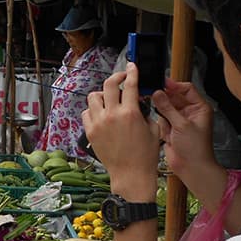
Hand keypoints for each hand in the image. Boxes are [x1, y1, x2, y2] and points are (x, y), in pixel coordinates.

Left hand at [82, 63, 159, 201]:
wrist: (131, 174)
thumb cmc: (145, 154)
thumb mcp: (153, 129)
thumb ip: (146, 111)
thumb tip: (139, 100)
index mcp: (130, 113)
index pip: (130, 84)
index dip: (131, 72)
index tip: (132, 66)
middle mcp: (111, 115)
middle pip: (108, 85)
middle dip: (116, 77)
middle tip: (121, 78)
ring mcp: (98, 123)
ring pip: (93, 97)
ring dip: (103, 95)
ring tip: (110, 100)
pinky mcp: (90, 132)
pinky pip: (87, 113)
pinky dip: (93, 110)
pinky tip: (102, 115)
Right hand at [151, 78, 216, 179]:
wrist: (191, 167)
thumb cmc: (195, 148)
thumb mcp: (181, 124)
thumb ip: (168, 107)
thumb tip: (157, 93)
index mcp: (199, 108)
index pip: (187, 89)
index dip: (174, 85)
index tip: (161, 83)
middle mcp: (189, 112)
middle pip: (174, 97)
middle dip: (164, 97)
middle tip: (151, 92)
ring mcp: (179, 120)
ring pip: (165, 107)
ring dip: (160, 109)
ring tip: (153, 107)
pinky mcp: (170, 128)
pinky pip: (161, 118)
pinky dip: (159, 120)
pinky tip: (157, 122)